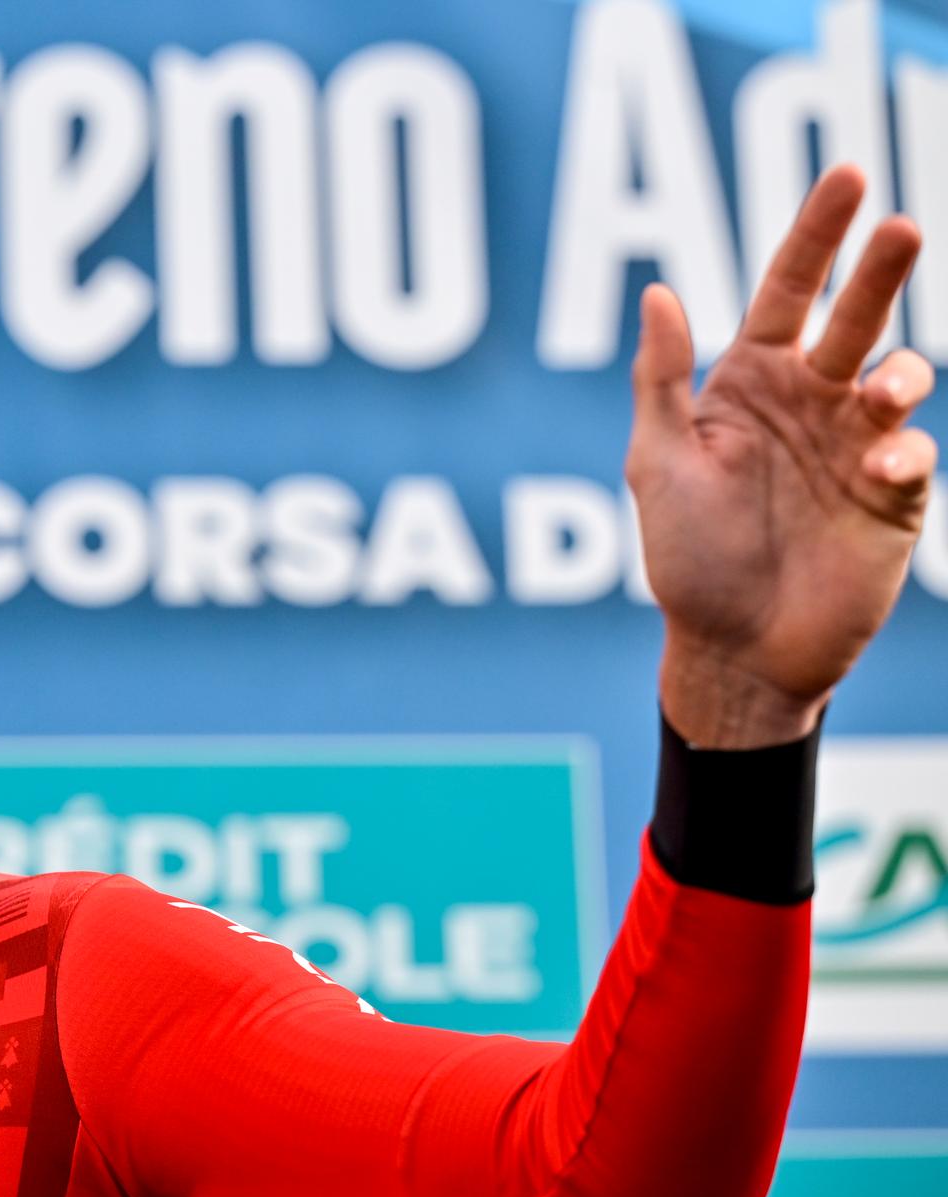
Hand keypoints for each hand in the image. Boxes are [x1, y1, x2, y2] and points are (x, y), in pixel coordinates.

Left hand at [628, 165, 935, 747]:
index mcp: (750, 383)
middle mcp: (810, 402)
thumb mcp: (658, 462)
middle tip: (899, 227)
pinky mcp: (893, 497)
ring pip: (899, 376)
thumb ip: (661, 379)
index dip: (817, 234)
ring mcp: (856, 445)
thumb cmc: (686, 555)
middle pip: (855, 315)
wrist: (732, 647)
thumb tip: (658, 289)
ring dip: (901, 371)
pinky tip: (881, 468)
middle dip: (879, 269)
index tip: (848, 176)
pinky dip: (904, 451)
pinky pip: (912, 454)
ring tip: (884, 386)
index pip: (789, 291)